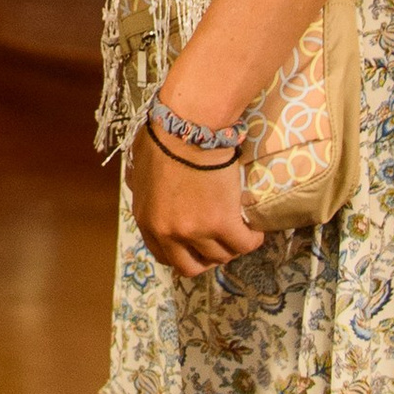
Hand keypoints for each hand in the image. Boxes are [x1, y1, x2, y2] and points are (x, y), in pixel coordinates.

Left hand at [130, 129, 267, 274]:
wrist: (188, 127)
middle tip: (218, 243)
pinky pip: (244, 244)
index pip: (164, 256)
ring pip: (220, 256)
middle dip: (206, 258)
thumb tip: (143, 187)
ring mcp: (195, 231)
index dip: (183, 254)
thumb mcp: (139, 168)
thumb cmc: (163, 137)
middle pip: (191, 267)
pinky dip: (251, 240)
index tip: (195, 246)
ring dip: (230, 246)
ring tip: (238, 231)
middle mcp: (169, 232)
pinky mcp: (222, 223)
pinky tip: (254, 231)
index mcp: (147, 221)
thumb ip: (142, 188)